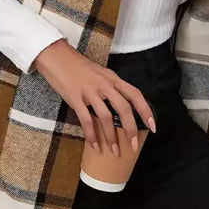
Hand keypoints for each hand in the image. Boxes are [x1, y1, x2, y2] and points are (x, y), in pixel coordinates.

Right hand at [33, 38, 155, 155]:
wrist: (56, 57)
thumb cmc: (78, 66)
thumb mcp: (100, 73)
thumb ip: (111, 87)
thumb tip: (121, 107)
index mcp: (113, 78)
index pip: (135, 94)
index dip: (145, 111)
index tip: (152, 126)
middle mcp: (104, 84)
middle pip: (124, 108)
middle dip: (131, 129)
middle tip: (133, 146)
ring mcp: (90, 91)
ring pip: (106, 117)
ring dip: (112, 137)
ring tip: (114, 151)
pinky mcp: (75, 98)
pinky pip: (86, 120)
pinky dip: (92, 135)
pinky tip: (95, 145)